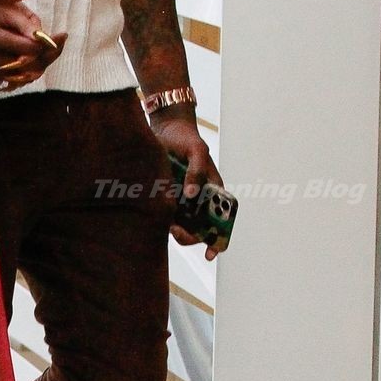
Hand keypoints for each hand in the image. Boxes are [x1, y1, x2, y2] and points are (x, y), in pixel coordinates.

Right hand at [0, 0, 65, 85]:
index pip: (31, 48)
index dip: (49, 43)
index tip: (61, 34)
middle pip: (30, 65)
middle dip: (48, 54)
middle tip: (59, 42)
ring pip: (21, 74)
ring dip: (36, 63)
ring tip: (46, 50)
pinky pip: (8, 78)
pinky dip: (21, 69)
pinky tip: (25, 57)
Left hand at [152, 115, 225, 260]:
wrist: (165, 128)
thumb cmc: (187, 138)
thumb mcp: (197, 150)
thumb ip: (197, 171)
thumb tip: (192, 195)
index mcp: (214, 190)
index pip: (223, 219)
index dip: (219, 239)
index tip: (211, 253)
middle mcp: (200, 198)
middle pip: (200, 228)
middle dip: (192, 237)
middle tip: (178, 231)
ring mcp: (182, 199)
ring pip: (182, 224)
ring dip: (177, 231)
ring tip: (169, 225)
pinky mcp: (166, 195)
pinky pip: (165, 214)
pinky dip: (163, 219)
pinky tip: (157, 216)